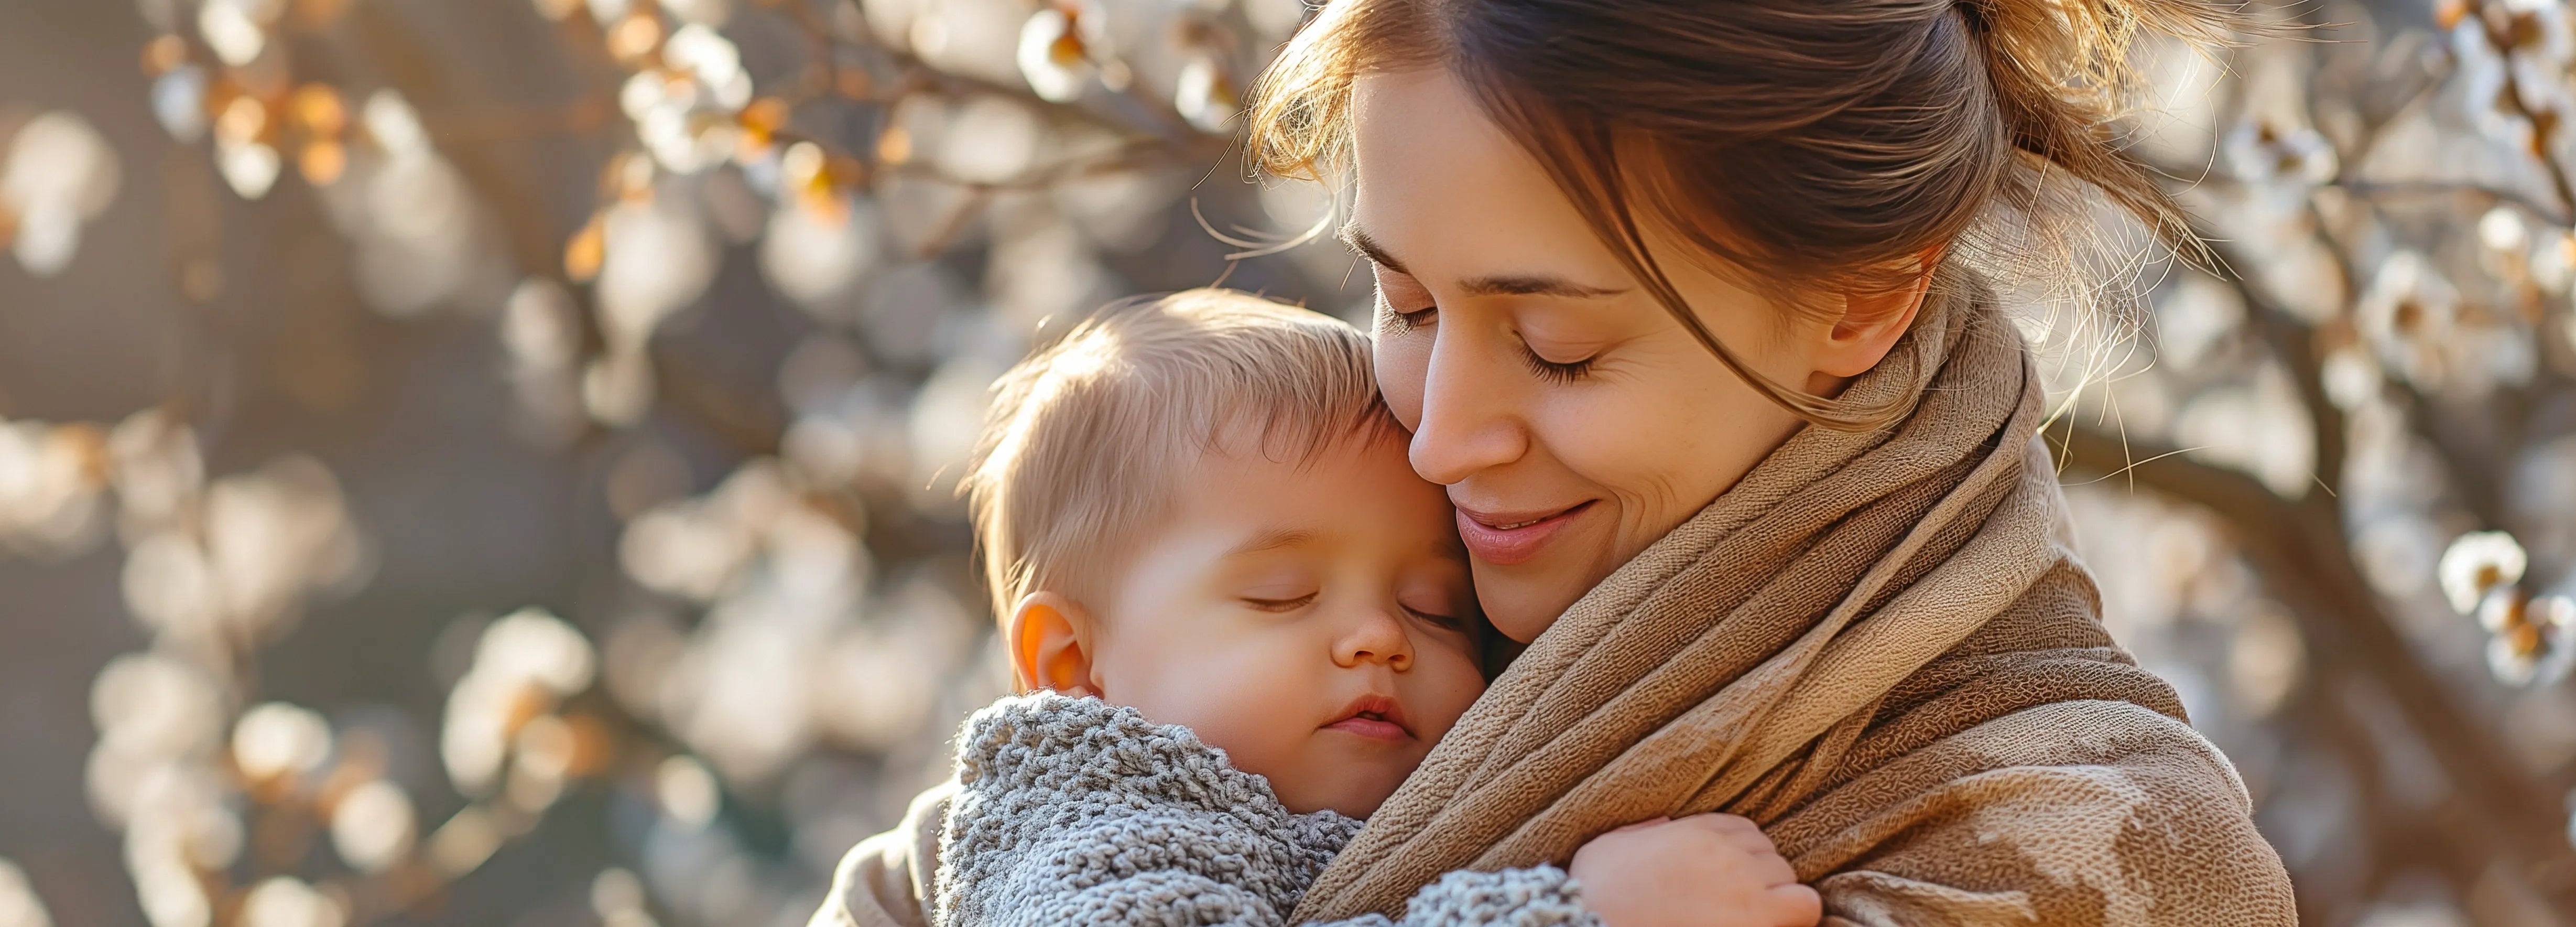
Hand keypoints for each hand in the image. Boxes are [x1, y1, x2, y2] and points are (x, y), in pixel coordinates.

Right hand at [1569, 814, 1821, 926]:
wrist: (1595, 925)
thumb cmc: (1596, 894)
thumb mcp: (1608, 847)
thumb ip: (1641, 832)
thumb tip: (1662, 825)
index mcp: (1693, 830)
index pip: (1743, 830)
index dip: (1739, 855)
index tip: (1726, 877)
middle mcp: (1725, 851)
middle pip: (1768, 854)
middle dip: (1757, 877)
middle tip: (1735, 902)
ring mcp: (1744, 884)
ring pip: (1786, 877)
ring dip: (1774, 897)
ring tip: (1751, 917)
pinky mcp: (1757, 918)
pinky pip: (1805, 905)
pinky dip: (1796, 914)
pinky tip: (1772, 924)